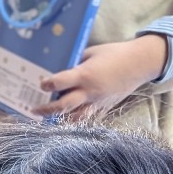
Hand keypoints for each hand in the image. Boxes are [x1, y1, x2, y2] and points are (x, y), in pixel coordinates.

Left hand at [35, 36, 168, 118]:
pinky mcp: (105, 108)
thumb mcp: (90, 53)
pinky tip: (65, 119)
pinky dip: (75, 120)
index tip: (40, 85)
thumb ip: (74, 63)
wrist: (140, 63)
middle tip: (34, 110)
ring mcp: (98, 103)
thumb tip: (58, 70)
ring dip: (59, 119)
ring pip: (75, 118)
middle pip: (63, 106)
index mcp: (85, 75)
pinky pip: (88, 118)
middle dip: (46, 110)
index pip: (59, 83)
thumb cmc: (114, 54)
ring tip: (47, 119)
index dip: (46, 85)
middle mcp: (90, 92)